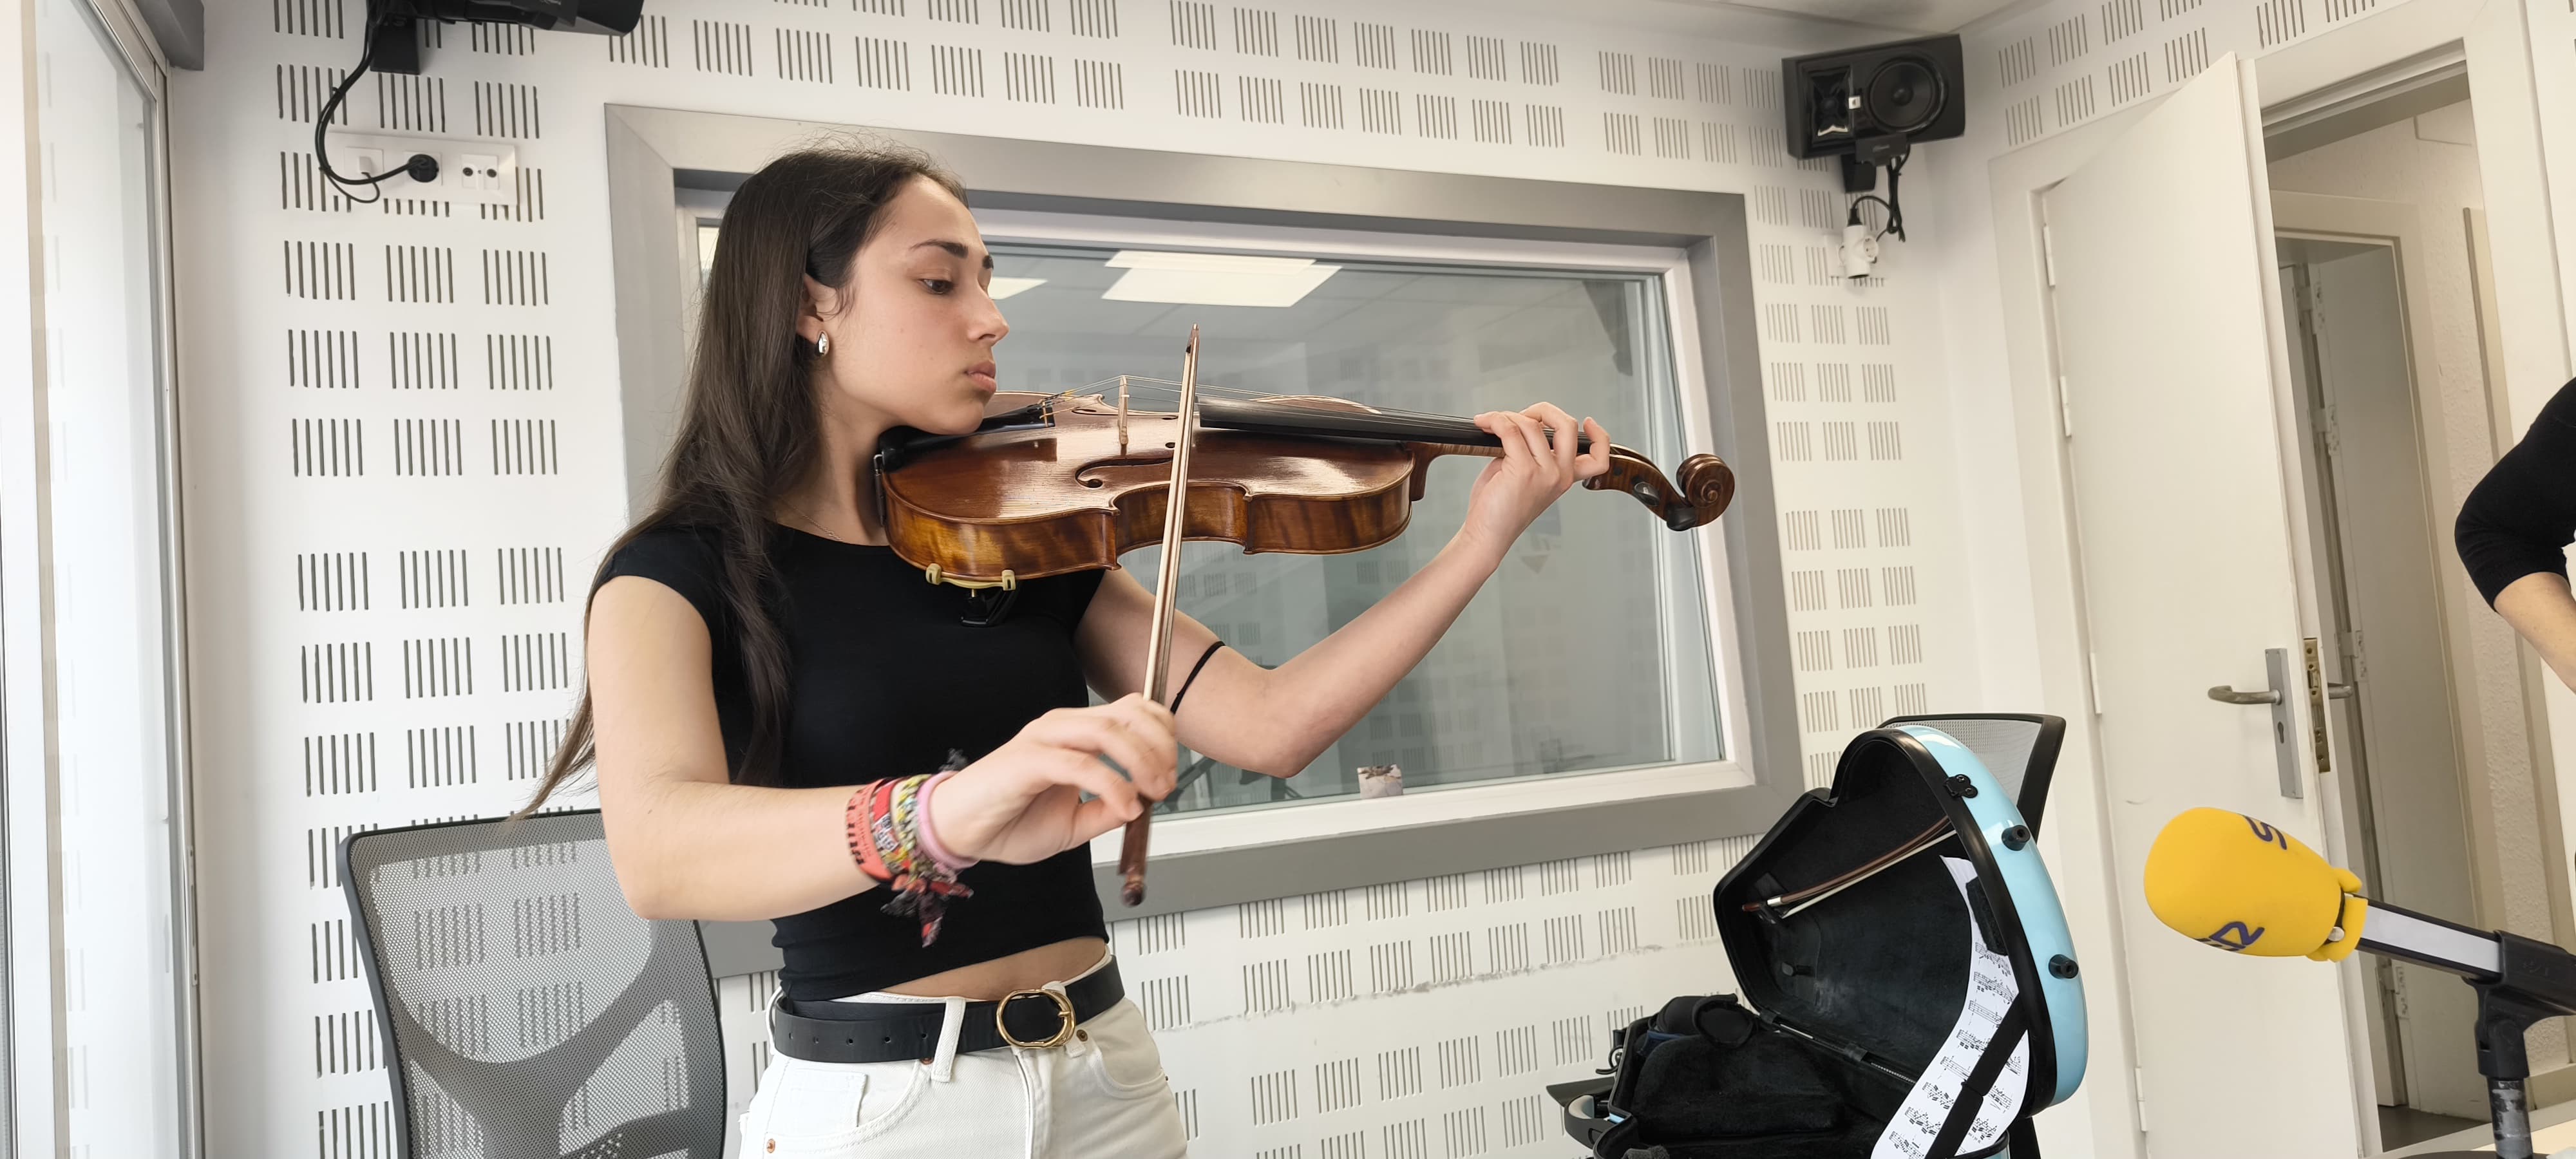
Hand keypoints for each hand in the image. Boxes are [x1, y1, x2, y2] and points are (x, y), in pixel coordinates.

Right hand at [923, 694, 1178, 864]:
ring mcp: (1044, 739)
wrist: (960, 832)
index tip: (1171, 772)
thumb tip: (1143, 804)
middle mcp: (1062, 727)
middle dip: (1160, 746)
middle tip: (1167, 783)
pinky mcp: (1028, 760)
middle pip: (1129, 713)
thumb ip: (1108, 811)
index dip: (1162, 735)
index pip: (1133, 711)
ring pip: (1109, 731)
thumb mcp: (1075, 824)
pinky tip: (1124, 807)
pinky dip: (1112, 785)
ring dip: (1141, 762)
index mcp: (1075, 733)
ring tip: (1152, 793)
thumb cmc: (1009, 821)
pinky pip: (1082, 765)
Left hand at [1458, 403, 1611, 558]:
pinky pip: (1510, 430)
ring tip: (1491, 422)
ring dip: (1507, 416)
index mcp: (1564, 477)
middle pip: (1568, 427)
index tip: (1588, 423)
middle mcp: (1559, 475)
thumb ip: (1532, 452)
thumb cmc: (1500, 509)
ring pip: (1532, 425)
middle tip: (1522, 415)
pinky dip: (1495, 421)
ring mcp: (1544, 473)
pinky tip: (1485, 424)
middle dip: (1544, 410)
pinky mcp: (1523, 470)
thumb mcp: (1525, 477)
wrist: (1487, 534)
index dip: (1599, 436)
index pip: (1598, 457)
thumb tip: (1520, 424)